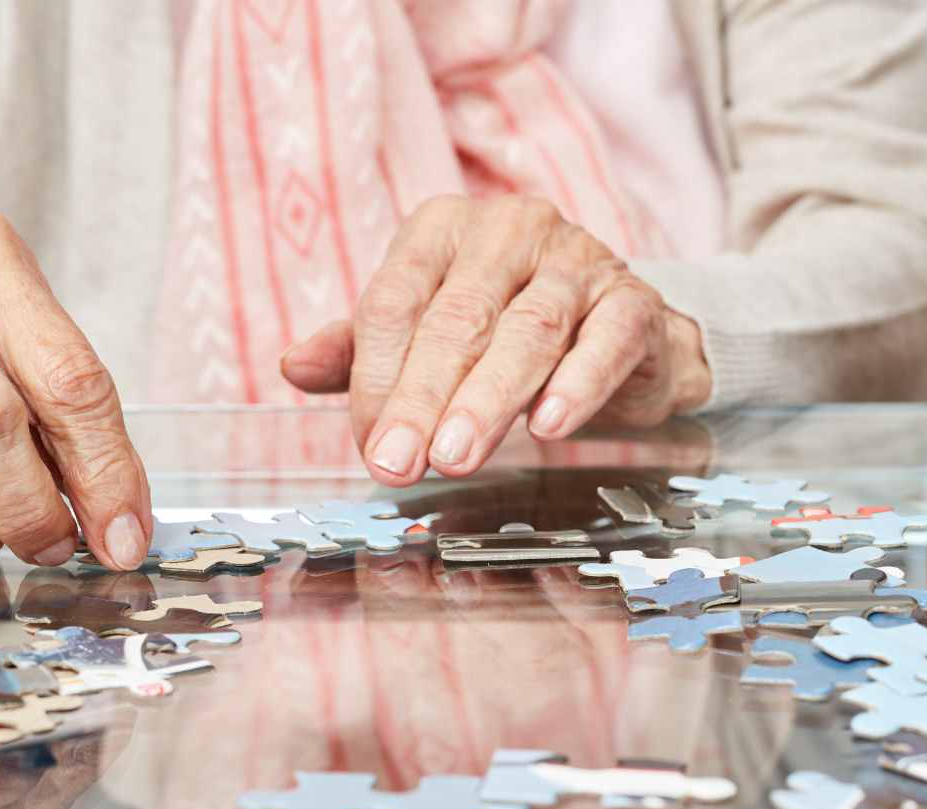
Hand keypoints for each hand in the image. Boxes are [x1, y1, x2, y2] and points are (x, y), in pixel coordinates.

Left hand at [279, 195, 711, 485]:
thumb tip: (294, 365)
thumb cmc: (506, 329)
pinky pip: (605, 341)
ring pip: (527, 330)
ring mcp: (577, 260)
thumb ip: (359, 351)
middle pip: (457, 318)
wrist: (622, 337)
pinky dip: (577, 385)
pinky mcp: (632, 300)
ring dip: (488, 399)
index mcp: (444, 229)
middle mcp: (510, 230)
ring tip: (456, 454)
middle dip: (423, 397)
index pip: (396, 299)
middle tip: (399, 462)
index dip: (378, 376)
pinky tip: (549, 425)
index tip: (371, 444)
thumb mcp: (423, 334)